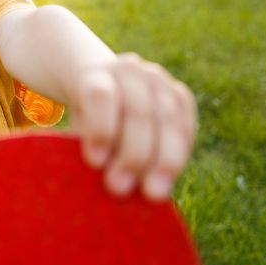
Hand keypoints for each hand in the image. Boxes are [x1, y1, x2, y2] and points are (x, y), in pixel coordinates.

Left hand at [70, 53, 196, 200]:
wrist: (104, 86)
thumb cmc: (88, 119)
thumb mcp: (79, 128)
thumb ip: (91, 147)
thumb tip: (106, 179)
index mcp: (95, 74)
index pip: (101, 95)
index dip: (101, 128)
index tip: (96, 162)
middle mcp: (129, 70)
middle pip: (137, 111)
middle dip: (132, 155)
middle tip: (121, 188)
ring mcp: (158, 79)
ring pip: (167, 119)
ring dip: (162, 160)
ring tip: (152, 193)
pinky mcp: (180, 94)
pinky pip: (186, 126)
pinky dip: (179, 154)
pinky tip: (169, 178)